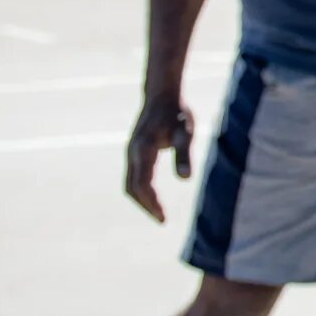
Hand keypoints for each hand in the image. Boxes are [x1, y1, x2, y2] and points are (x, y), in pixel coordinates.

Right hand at [124, 89, 193, 222]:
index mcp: (143, 150)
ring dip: (142, 200)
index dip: (151, 203)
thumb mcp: (186, 133)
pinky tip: (153, 196)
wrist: (162, 95)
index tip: (163, 219)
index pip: (143, 184)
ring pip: (130, 183)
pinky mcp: (134, 151)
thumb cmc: (177, 113)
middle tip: (162, 220)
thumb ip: (184, 155)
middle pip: (132, 187)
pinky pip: (132, 176)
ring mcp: (131, 152)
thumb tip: (186, 179)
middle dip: (145, 205)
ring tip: (158, 212)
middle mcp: (133, 152)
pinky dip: (140, 190)